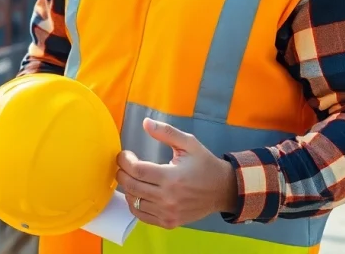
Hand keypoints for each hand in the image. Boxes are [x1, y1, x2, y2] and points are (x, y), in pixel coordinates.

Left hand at [117, 117, 238, 229]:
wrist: (222, 190)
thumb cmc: (204, 164)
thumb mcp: (189, 143)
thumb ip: (166, 132)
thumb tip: (145, 122)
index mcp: (172, 177)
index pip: (137, 171)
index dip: (125, 161)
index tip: (124, 155)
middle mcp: (168, 198)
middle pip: (132, 187)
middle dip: (122, 173)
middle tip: (123, 165)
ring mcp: (168, 213)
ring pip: (133, 202)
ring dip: (127, 188)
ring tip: (131, 177)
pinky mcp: (169, 222)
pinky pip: (141, 216)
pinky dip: (134, 204)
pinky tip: (137, 193)